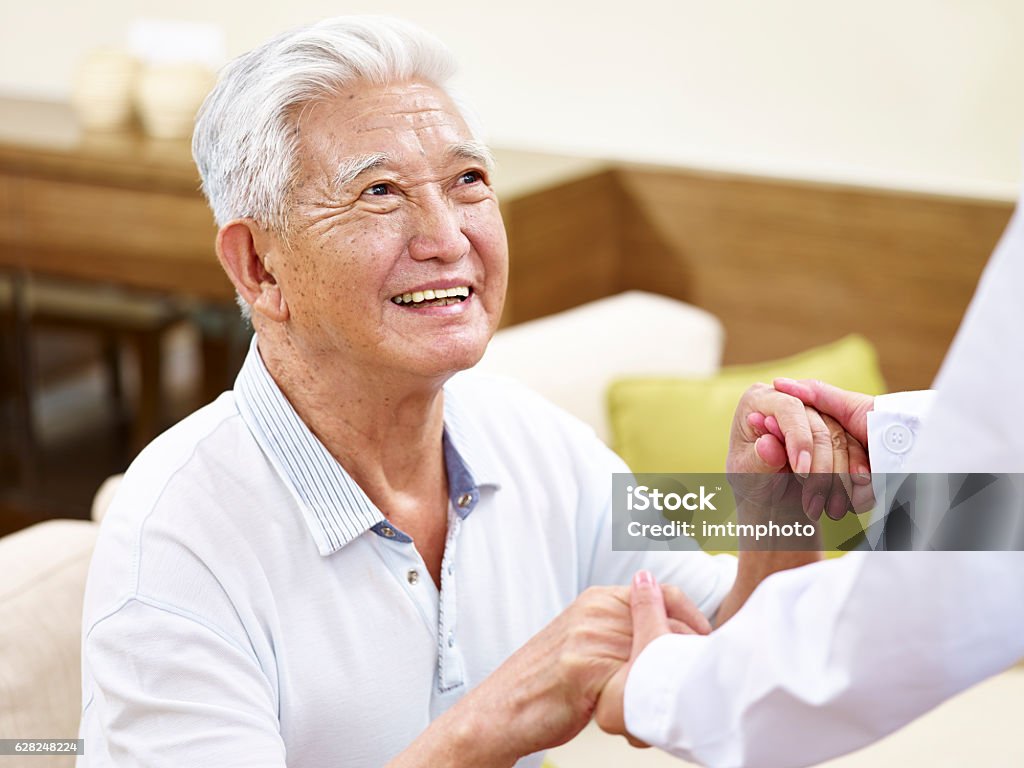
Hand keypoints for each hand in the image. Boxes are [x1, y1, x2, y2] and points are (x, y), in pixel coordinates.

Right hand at [453, 584, 708, 761]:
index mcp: (599, 600)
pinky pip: (634, 691)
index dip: (695, 623)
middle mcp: (596, 612)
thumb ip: (622, 627)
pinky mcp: (584, 670)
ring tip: (647, 717)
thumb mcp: (585, 640)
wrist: (500, 710)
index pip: (667, 594)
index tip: (706, 649)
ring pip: (657, 662)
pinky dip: (638, 718)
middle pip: (669, 628)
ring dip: (660, 696)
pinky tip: (627, 729)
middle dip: (683, 665)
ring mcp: (590, 639)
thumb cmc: (547, 683)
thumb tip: (674, 631)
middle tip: (683, 693)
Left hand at [729, 383, 865, 519]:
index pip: (788, 408)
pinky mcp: (836, 430)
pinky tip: (846, 499)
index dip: (799, 439)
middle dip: (820, 466)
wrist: (771, 498)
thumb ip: (758, 459)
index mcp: (758, 400)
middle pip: (819, 425)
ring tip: (827, 508)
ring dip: (837, 477)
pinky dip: (851, 475)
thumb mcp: (746, 474)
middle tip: (814, 499)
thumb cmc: (751, 481)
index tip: (803, 473)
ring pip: (840, 438)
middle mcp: (789, 399)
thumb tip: (768, 445)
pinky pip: (854, 449)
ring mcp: (816, 413)